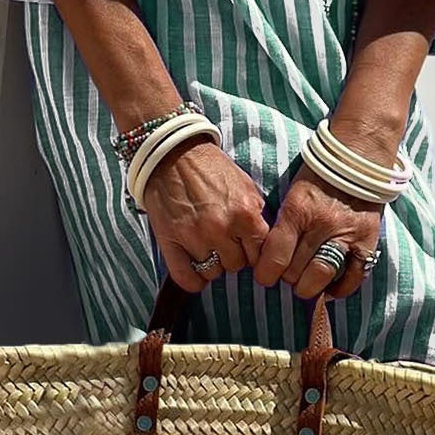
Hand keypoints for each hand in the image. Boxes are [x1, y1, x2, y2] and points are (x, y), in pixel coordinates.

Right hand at [141, 136, 270, 291]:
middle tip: (223, 241)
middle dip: (232, 255)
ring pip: (213, 273)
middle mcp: (222, 229)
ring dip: (212, 264)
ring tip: (207, 247)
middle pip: (237, 265)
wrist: (173, 153)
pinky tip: (195, 270)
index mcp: (246, 214)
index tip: (245, 245)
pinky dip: (193, 280)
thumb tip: (262, 241)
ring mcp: (195, 237)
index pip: (260, 253)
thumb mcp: (246, 186)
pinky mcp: (171, 242)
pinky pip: (187, 278)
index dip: (253, 250)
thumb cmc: (210, 168)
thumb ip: (256, 214)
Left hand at [253, 163, 382, 299]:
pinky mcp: (367, 241)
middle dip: (287, 277)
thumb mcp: (291, 195)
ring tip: (305, 283)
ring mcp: (347, 234)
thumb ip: (282, 225)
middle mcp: (323, 224)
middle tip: (287, 273)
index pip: (276, 255)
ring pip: (322, 275)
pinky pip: (354, 276)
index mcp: (298, 210)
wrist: (358, 159)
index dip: (266, 273)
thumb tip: (270, 259)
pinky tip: (328, 288)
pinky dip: (340, 288)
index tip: (266, 275)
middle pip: (296, 270)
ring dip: (309, 286)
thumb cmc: (318, 177)